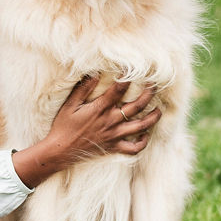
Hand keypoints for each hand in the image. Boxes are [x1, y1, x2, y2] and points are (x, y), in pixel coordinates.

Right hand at [11, 76, 160, 188]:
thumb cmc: (63, 126)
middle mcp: (111, 121)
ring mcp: (115, 136)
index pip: (119, 90)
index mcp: (100, 109)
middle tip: (154, 85)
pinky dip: (143, 142)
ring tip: (159, 110)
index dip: (127, 78)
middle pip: (137, 106)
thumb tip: (95, 74)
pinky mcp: (114, 147)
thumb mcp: (70, 105)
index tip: (133, 69)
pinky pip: (134, 148)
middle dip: (148, 94)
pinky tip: (145, 134)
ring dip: (153, 117)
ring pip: (141, 126)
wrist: (60, 151)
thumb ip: (83, 89)